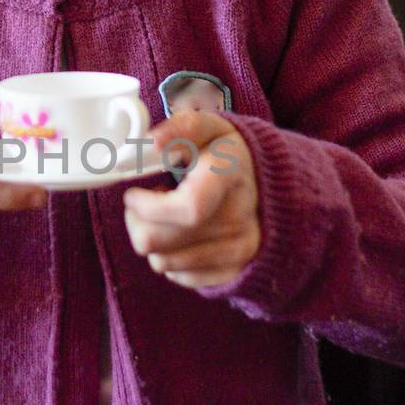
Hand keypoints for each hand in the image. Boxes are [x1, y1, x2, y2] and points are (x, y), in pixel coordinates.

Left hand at [122, 109, 261, 289]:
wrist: (271, 185)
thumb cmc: (228, 154)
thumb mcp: (210, 128)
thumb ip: (182, 127)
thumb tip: (154, 141)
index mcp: (229, 177)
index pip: (188, 209)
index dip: (148, 208)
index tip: (133, 196)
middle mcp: (239, 218)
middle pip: (159, 242)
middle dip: (137, 222)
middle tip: (144, 203)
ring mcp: (239, 250)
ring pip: (162, 262)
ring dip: (153, 239)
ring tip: (167, 215)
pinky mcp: (233, 271)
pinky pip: (179, 277)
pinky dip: (171, 256)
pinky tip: (183, 234)